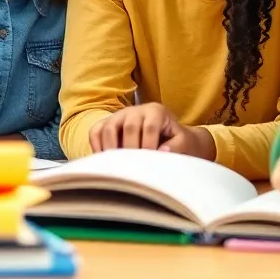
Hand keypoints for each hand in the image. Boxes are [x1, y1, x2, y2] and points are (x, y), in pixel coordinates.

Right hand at [88, 104, 214, 158]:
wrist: (168, 133)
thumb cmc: (175, 140)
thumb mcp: (184, 142)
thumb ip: (176, 146)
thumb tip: (161, 152)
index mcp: (156, 111)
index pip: (150, 127)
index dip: (149, 146)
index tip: (150, 163)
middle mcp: (135, 110)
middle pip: (129, 127)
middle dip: (131, 150)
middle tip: (133, 168)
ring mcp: (119, 115)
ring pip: (108, 127)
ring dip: (111, 149)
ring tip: (118, 166)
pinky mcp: (107, 122)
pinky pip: (95, 131)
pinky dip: (96, 146)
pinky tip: (104, 161)